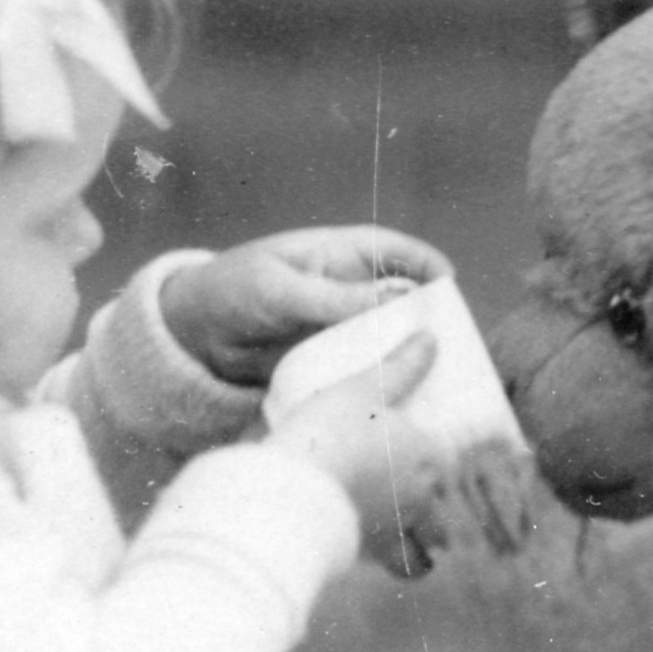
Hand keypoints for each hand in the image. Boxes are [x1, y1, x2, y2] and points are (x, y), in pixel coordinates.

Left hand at [159, 226, 451, 386]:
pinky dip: (385, 379)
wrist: (195, 336)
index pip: (398, 252)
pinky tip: (402, 399)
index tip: (452, 290)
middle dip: (431, 319)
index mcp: (342, 254)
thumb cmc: (233, 290)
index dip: (430, 267)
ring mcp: (345, 326)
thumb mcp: (281, 289)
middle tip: (457, 348)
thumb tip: (394, 298)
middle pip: (407, 299)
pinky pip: (368, 366)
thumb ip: (334, 297)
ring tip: (441, 380)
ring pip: (392, 337)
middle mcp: (352, 289)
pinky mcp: (333, 360)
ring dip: (413, 355)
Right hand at [268, 331, 446, 569]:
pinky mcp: (374, 553)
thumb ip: (402, 365)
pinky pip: (401, 563)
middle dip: (445, 505)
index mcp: (431, 456)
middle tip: (426, 494)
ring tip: (413, 527)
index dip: (453, 458)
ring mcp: (401, 528)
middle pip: (448, 503)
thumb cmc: (331, 432)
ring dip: (426, 536)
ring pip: (430, 537)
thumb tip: (431, 338)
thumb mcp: (365, 387)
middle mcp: (426, 496)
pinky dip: (401, 561)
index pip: (455, 458)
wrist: (292, 493)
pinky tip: (388, 553)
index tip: (447, 456)